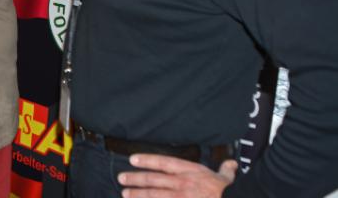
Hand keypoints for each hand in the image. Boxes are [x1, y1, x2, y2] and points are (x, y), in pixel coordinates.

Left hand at [118, 154, 236, 197]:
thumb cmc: (229, 193)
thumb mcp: (227, 179)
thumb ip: (226, 171)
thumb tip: (231, 164)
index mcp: (191, 172)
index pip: (164, 162)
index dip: (147, 160)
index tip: (133, 159)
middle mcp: (183, 184)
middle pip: (153, 179)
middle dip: (135, 179)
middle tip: (121, 178)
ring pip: (154, 195)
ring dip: (137, 194)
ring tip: (125, 193)